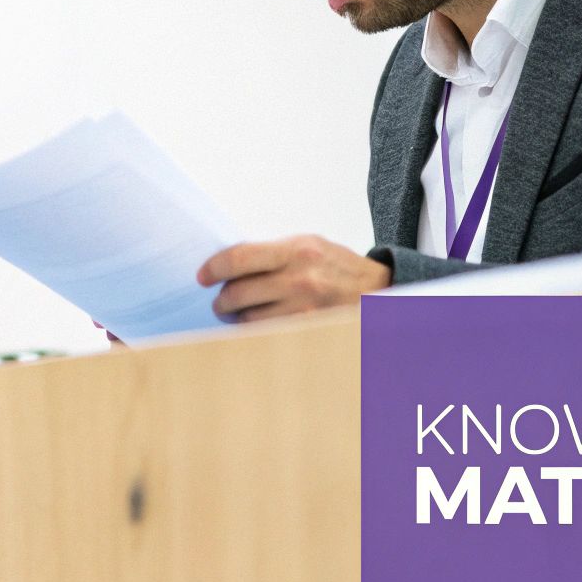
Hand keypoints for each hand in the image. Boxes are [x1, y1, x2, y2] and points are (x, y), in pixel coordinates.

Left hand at [197, 234, 391, 321]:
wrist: (379, 291)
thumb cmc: (336, 266)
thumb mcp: (307, 246)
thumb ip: (271, 254)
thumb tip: (228, 265)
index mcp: (296, 250)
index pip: (239, 258)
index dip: (213, 268)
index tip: (202, 276)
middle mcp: (299, 279)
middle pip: (238, 294)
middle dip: (222, 300)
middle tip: (221, 302)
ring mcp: (305, 309)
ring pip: (249, 320)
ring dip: (236, 319)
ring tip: (238, 315)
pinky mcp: (309, 331)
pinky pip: (267, 335)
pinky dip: (255, 332)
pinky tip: (257, 326)